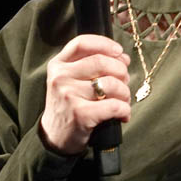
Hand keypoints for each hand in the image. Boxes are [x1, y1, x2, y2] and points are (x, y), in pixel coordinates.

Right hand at [40, 35, 132, 154]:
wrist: (55, 137)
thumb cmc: (70, 105)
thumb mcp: (71, 80)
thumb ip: (92, 65)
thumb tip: (123, 58)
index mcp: (58, 65)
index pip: (82, 43)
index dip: (104, 44)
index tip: (119, 52)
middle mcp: (60, 77)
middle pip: (101, 62)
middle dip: (121, 72)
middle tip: (124, 83)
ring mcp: (68, 95)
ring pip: (111, 84)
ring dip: (125, 93)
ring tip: (123, 101)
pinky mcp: (80, 114)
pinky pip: (114, 106)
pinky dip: (124, 110)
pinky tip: (122, 115)